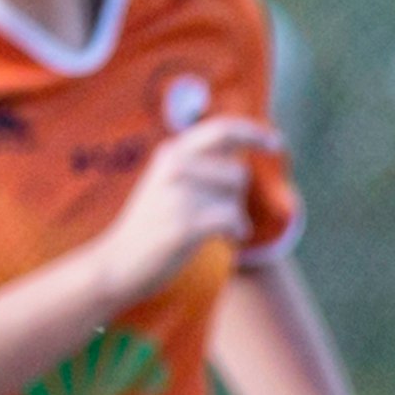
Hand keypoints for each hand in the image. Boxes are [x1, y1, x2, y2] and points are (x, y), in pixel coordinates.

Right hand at [93, 114, 276, 310]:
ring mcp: (179, 194)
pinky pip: (232, 220)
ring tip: (211, 230)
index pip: (222, 130)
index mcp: (172, 152)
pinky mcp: (185, 224)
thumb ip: (199, 167)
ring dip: (233, 218)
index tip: (276, 143)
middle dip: (236, 199)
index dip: (254, 133)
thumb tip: (242, 158)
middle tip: (217, 214)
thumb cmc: (150, 228)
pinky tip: (227, 239)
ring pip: (235, 200)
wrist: (117, 264)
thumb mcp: (168, 184)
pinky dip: (236, 231)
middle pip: (237, 173)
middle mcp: (175, 166)